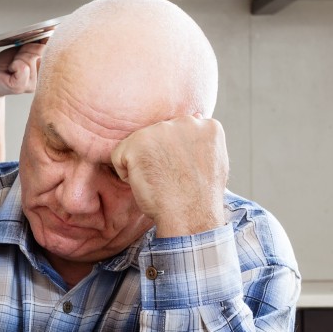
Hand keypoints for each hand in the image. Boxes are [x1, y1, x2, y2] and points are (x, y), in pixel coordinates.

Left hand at [0, 42, 43, 98]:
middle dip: (26, 49)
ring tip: (12, 65)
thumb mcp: (22, 51)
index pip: (52, 51)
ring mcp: (32, 84)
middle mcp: (41, 78)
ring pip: (31, 58)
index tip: (35, 43)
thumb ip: (36, 45)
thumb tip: (47, 37)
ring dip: (18, 57)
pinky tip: (10, 69)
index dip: (43, 43)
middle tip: (17, 58)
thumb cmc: (4, 66)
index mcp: (44, 69)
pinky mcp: (20, 86)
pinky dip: (14, 64)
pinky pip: (23, 67)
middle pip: (41, 52)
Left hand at [110, 116, 228, 237]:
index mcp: (206, 125)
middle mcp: (185, 121)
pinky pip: (119, 157)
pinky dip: (127, 175)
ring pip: (137, 145)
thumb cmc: (200, 198)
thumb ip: (201, 138)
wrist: (191, 215)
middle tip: (171, 179)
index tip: (183, 173)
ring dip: (143, 165)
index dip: (176, 157)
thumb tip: (195, 116)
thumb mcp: (213, 161)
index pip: (177, 133)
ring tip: (161, 182)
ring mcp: (161, 130)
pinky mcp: (137, 142)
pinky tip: (148, 184)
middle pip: (156, 137)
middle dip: (157, 158)